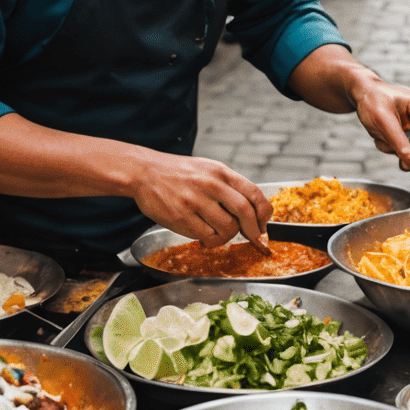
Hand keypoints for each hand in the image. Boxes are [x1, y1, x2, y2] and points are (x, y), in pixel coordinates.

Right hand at [131, 151, 272, 250]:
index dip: (264, 211)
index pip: (253, 192)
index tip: (264, 222)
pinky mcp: (181, 218)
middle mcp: (210, 185)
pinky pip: (206, 236)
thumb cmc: (179, 172)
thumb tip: (251, 210)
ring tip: (220, 234)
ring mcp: (195, 202)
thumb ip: (229, 186)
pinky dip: (211, 240)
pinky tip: (205, 235)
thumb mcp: (209, 169)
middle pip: (244, 212)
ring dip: (228, 236)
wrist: (145, 173)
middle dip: (254, 230)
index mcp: (220, 172)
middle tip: (253, 237)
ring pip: (227, 228)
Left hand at [349, 72, 409, 168]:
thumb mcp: (382, 119)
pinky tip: (380, 138)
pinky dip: (391, 148)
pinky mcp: (406, 133)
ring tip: (381, 139)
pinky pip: (405, 148)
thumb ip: (397, 139)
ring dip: (399, 149)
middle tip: (404, 165)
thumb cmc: (372, 100)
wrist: (362, 94)